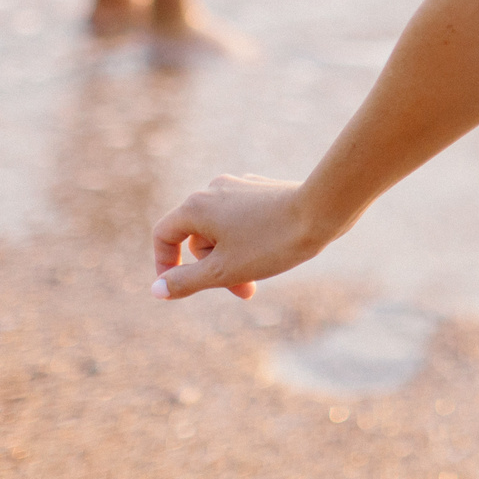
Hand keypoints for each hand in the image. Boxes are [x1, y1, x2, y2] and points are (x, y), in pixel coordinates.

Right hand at [152, 173, 324, 300]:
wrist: (322, 211)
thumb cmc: (270, 242)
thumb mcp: (222, 271)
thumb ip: (185, 282)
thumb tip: (156, 290)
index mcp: (196, 205)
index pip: (163, 234)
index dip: (164, 264)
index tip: (178, 287)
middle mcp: (213, 189)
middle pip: (197, 236)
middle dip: (213, 268)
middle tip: (242, 292)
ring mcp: (239, 186)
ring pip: (222, 230)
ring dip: (232, 258)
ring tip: (258, 277)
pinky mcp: (262, 189)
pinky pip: (242, 220)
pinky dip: (248, 241)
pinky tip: (273, 251)